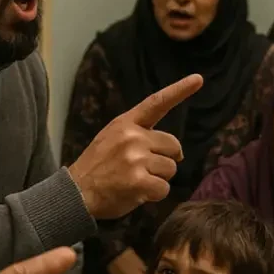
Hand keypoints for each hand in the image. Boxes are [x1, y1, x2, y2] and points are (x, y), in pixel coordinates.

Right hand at [69, 74, 203, 218]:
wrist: (75, 193)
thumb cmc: (97, 168)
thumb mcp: (112, 138)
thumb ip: (140, 136)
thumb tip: (176, 151)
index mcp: (126, 123)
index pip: (156, 103)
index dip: (179, 90)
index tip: (198, 79)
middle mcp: (133, 137)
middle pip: (173, 146)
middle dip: (166, 160)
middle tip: (144, 170)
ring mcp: (135, 158)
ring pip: (170, 169)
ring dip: (158, 179)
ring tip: (135, 181)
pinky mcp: (138, 181)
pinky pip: (164, 188)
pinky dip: (155, 195)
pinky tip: (137, 193)